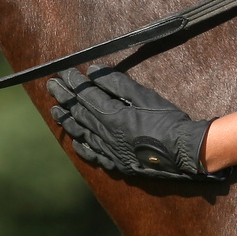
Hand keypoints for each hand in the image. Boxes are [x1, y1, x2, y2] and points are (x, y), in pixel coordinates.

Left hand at [47, 67, 217, 180]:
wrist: (185, 152)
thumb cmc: (168, 121)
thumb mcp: (144, 96)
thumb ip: (117, 84)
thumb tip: (94, 71)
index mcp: (113, 117)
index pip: (86, 96)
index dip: (74, 83)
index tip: (64, 73)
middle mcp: (106, 136)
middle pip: (80, 113)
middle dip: (64, 97)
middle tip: (51, 86)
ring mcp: (110, 152)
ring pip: (82, 134)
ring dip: (67, 120)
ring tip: (54, 110)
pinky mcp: (117, 164)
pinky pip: (93, 155)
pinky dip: (82, 146)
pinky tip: (75, 140)